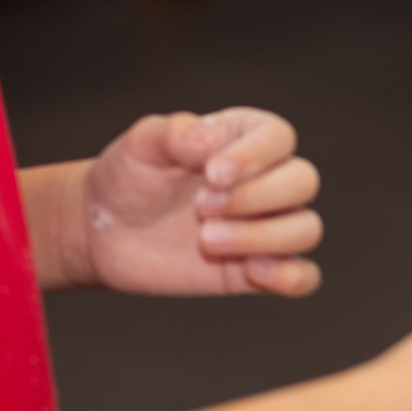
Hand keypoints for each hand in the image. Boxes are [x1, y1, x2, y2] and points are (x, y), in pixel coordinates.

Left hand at [74, 109, 321, 297]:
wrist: (105, 229)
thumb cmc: (129, 177)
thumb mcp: (141, 145)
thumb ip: (175, 132)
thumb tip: (213, 139)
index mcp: (244, 137)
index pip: (279, 137)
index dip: (255, 156)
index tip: (211, 174)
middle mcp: (266, 178)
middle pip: (303, 182)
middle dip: (255, 198)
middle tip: (200, 208)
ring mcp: (266, 225)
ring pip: (306, 229)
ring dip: (263, 237)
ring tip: (206, 240)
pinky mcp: (258, 269)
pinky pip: (304, 277)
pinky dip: (290, 278)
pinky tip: (250, 272)